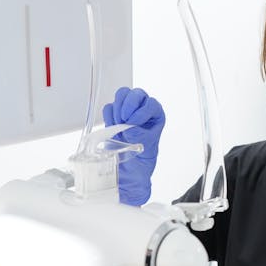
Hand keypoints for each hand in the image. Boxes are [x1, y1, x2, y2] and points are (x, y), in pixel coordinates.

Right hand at [102, 87, 165, 205]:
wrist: (128, 171)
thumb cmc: (142, 160)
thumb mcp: (145, 149)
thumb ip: (140, 136)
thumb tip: (130, 127)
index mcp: (156, 116)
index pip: (151, 103)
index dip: (142, 111)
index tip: (134, 123)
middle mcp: (143, 110)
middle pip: (136, 94)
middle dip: (128, 104)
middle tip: (124, 118)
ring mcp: (128, 111)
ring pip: (122, 95)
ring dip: (118, 108)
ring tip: (118, 124)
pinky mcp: (114, 116)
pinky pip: (109, 107)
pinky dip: (109, 115)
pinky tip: (112, 127)